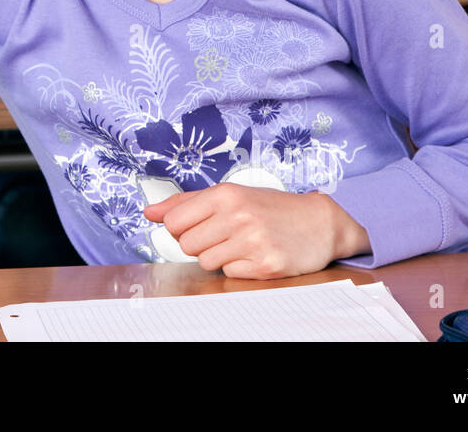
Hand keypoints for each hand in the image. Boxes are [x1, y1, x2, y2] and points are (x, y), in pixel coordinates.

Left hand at [142, 185, 369, 279]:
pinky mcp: (266, 266)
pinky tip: (254, 255)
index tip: (198, 225)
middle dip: (200, 243)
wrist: (319, 223)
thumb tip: (149, 212)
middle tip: (223, 235)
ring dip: (219, 256)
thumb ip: (186, 203)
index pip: (174, 221)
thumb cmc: (268, 207)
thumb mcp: (229, 195)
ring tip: (240, 244)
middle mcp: (238, 216)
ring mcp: (253, 241)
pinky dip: (238, 267)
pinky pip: (229, 273)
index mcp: (226, 194)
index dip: (181, 228)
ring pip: (206, 261)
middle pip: (187, 245)